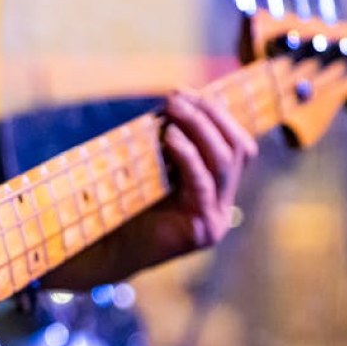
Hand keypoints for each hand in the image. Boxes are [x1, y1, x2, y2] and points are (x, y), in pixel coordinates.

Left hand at [44, 89, 257, 288]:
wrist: (107, 252)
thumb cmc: (125, 207)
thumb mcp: (156, 168)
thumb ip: (174, 143)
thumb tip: (179, 100)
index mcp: (218, 191)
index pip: (238, 146)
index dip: (218, 115)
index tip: (187, 94)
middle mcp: (224, 206)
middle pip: (239, 149)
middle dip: (211, 116)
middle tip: (179, 97)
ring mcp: (216, 220)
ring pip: (225, 162)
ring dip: (200, 128)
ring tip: (174, 109)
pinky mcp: (202, 230)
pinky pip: (202, 183)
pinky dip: (188, 156)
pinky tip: (170, 138)